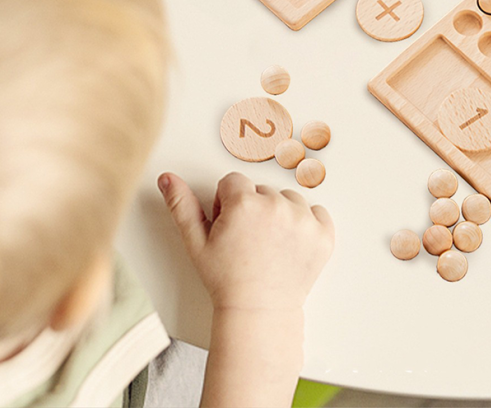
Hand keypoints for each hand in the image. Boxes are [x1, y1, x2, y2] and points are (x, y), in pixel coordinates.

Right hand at [158, 171, 333, 310]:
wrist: (258, 312)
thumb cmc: (226, 280)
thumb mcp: (196, 243)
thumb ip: (181, 205)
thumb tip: (168, 178)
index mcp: (244, 203)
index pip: (234, 182)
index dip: (227, 205)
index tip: (229, 226)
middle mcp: (276, 206)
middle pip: (261, 190)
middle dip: (253, 208)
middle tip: (247, 240)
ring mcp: (302, 220)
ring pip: (288, 199)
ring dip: (280, 214)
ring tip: (268, 244)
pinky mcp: (322, 234)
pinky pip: (317, 212)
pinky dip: (307, 224)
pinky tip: (291, 243)